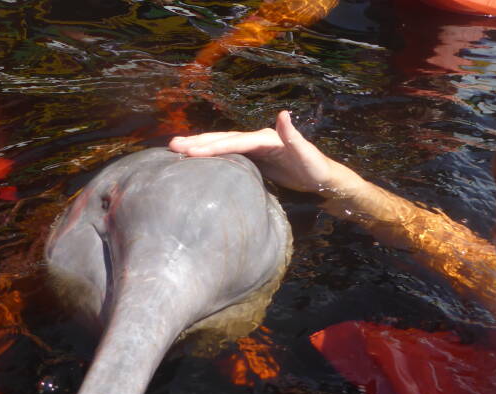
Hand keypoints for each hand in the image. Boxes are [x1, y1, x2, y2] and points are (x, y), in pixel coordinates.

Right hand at [169, 110, 354, 195]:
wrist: (323, 178)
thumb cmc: (317, 168)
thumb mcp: (307, 154)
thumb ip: (294, 136)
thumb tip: (283, 114)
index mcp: (266, 138)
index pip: (235, 141)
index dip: (213, 145)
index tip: (191, 151)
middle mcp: (258, 139)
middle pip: (224, 139)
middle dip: (198, 143)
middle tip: (172, 146)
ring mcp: (255, 149)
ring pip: (223, 145)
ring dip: (201, 147)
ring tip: (176, 150)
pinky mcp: (255, 159)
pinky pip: (228, 155)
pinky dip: (212, 156)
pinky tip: (198, 160)